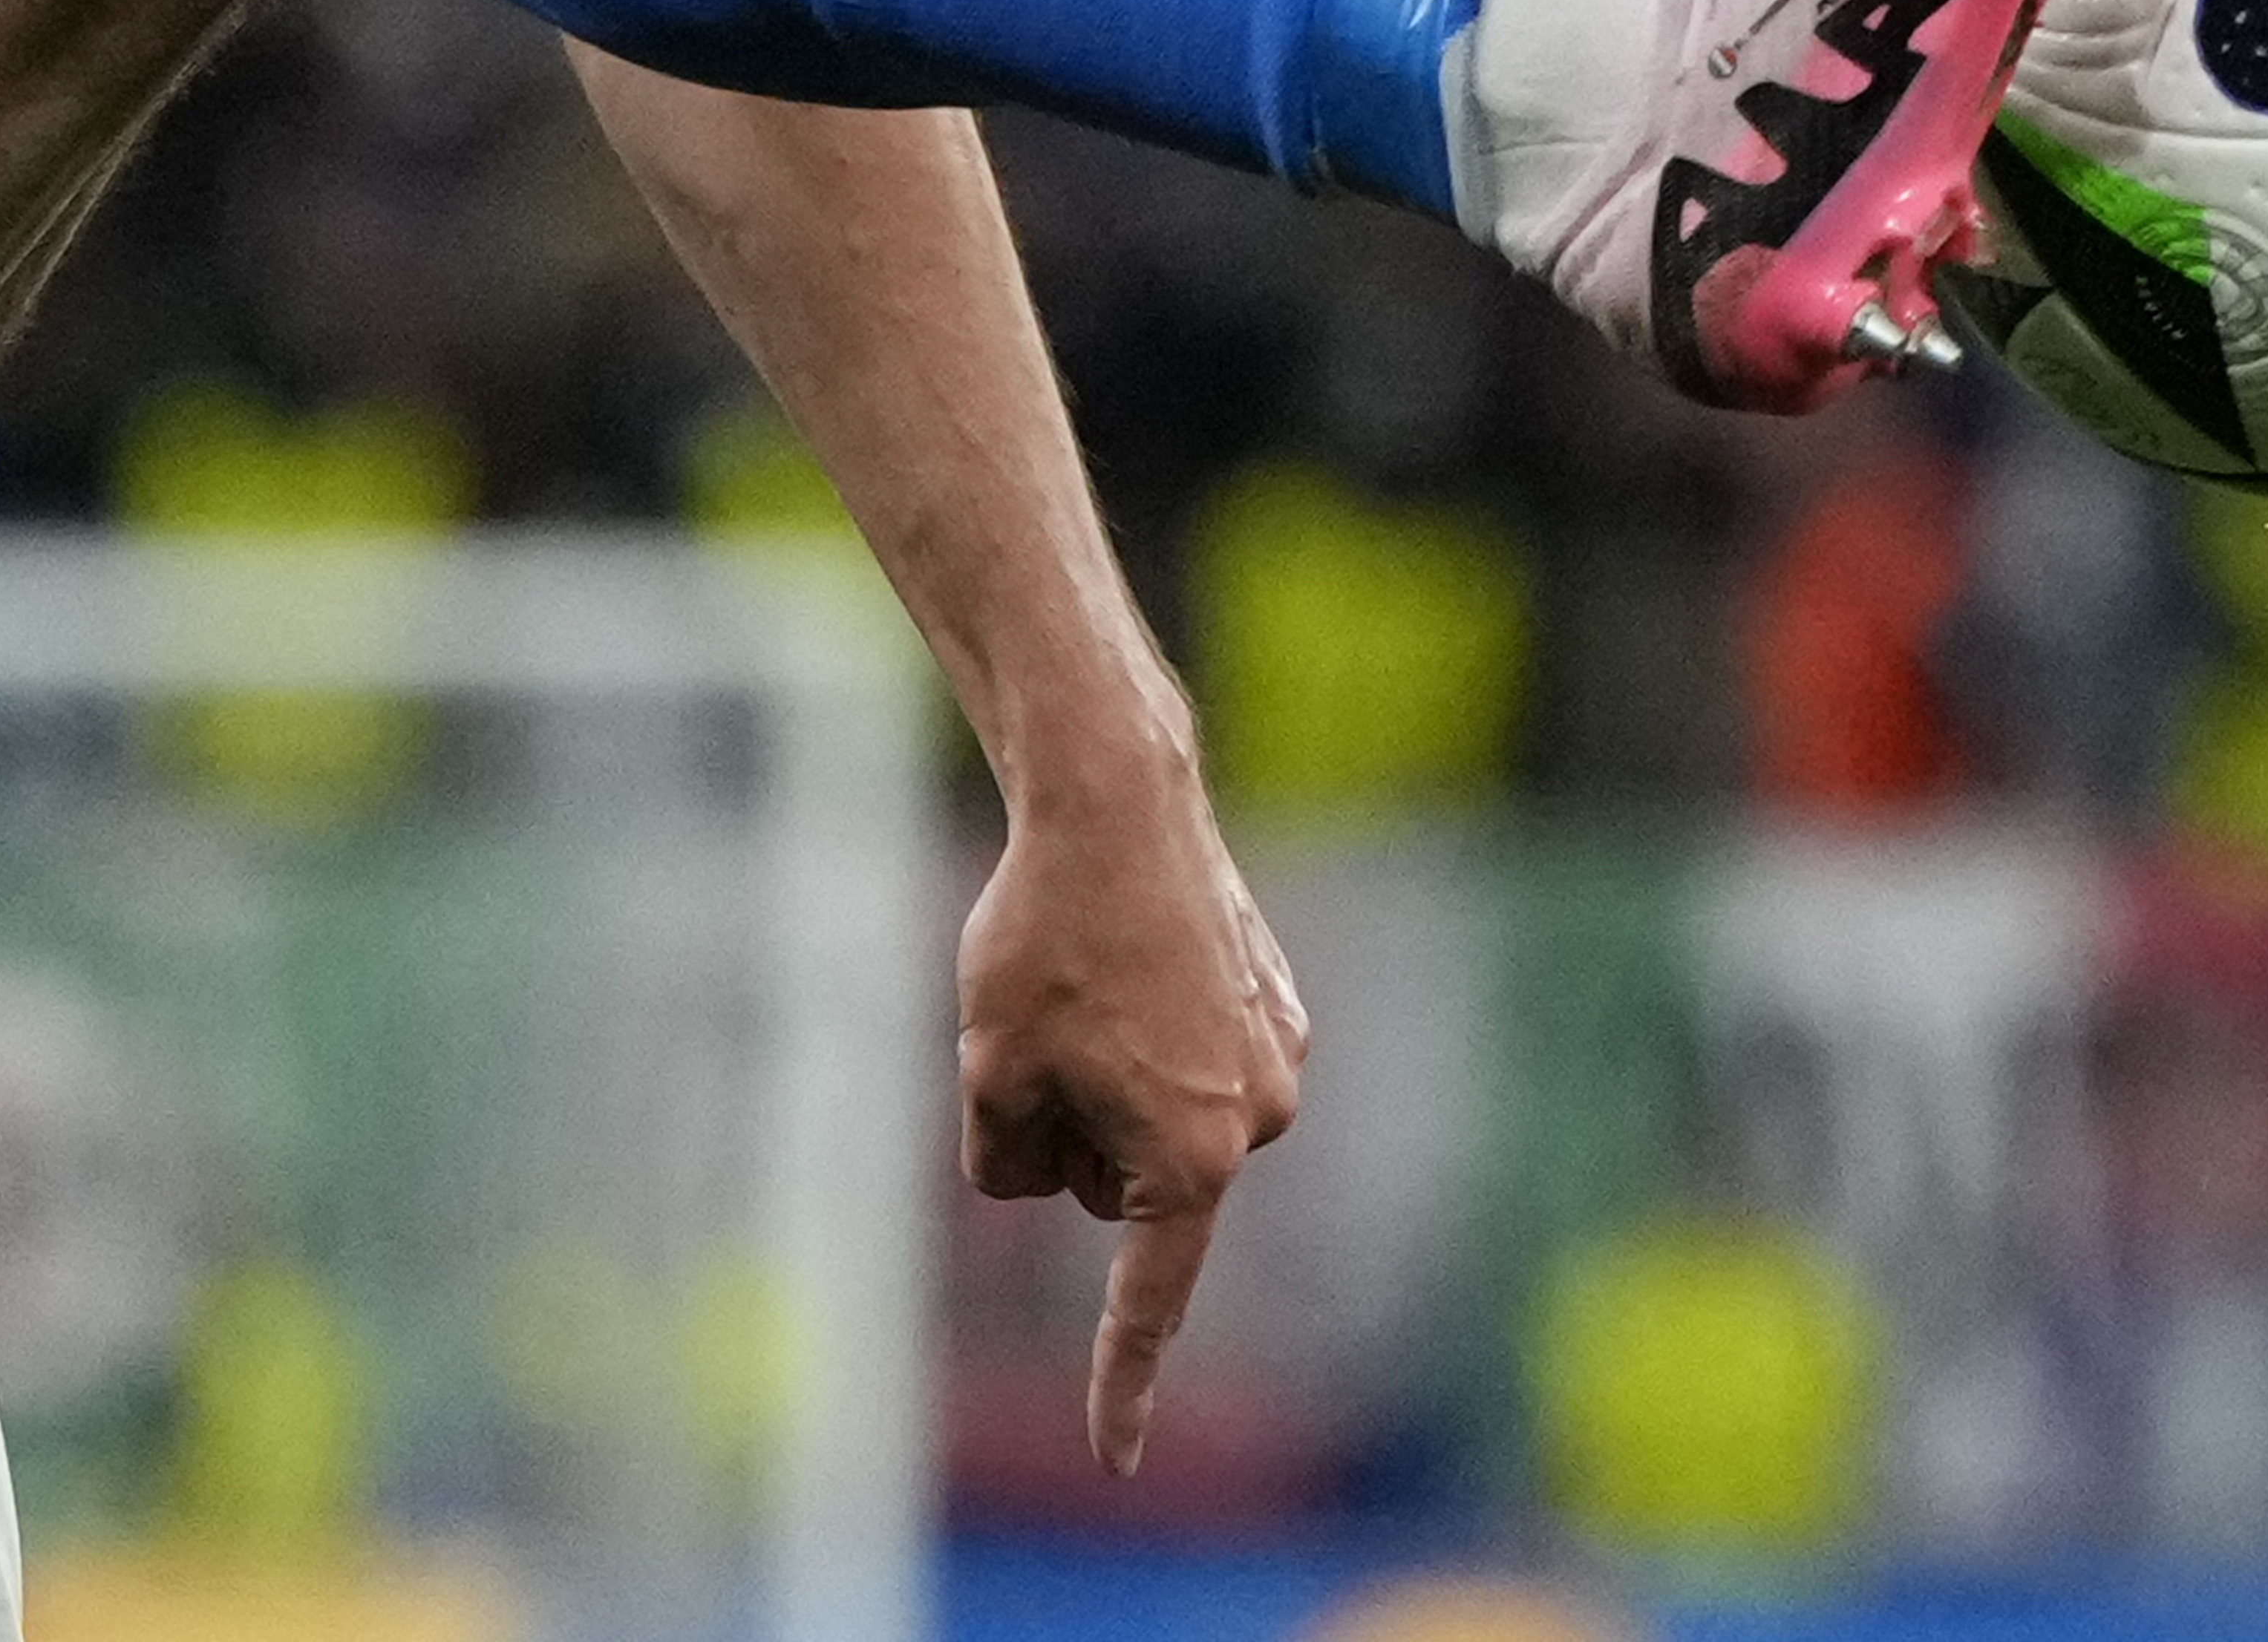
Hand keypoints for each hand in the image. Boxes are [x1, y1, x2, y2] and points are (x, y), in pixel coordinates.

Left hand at [955, 767, 1306, 1476]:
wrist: (1116, 803)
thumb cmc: (1044, 939)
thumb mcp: (989, 1073)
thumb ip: (1011, 1165)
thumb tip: (1046, 1180)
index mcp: (1191, 1158)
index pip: (1146, 1299)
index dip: (1122, 1386)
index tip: (1118, 1465)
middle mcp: (1258, 1122)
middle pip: (1125, 1187)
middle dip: (1074, 1138)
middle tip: (1039, 1036)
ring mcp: (1278, 1060)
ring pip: (1159, 1121)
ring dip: (1110, 1081)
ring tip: (1085, 982)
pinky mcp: (1276, 1007)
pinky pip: (1189, 1061)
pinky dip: (1150, 1034)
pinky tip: (1128, 961)